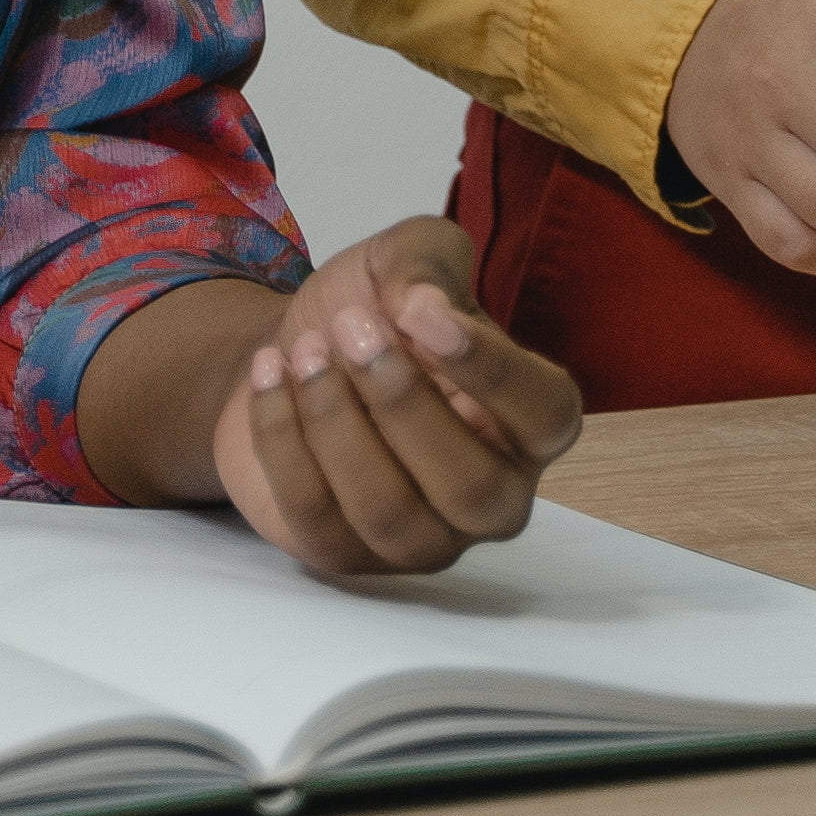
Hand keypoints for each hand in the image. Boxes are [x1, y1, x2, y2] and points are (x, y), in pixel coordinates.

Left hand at [206, 221, 584, 578]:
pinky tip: (269, 374)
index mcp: (527, 422)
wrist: (289, 349)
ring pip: (389, 511)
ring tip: (303, 350)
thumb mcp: (403, 260)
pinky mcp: (344, 555)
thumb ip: (426, 264)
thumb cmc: (371, 313)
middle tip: (348, 327)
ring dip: (335, 422)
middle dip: (401, 402)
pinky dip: (282, 438)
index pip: (546, 418)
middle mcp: (489, 495)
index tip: (422, 313)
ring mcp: (420, 538)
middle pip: (470, 486)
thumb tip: (425, 305)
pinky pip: (315, 515)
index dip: (492, 371)